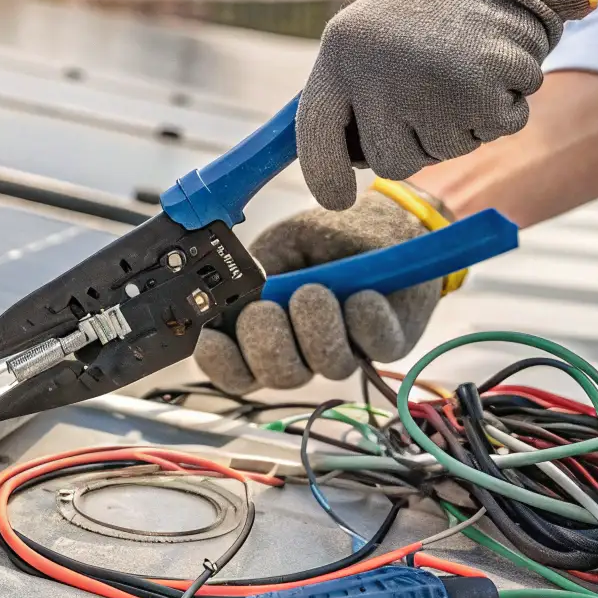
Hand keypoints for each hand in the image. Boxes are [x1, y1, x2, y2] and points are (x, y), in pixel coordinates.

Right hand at [193, 188, 442, 391]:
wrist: (377, 221)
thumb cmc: (322, 237)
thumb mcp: (279, 245)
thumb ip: (255, 271)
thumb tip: (240, 293)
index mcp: (267, 330)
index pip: (236, 371)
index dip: (220, 364)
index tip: (211, 339)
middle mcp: (303, 349)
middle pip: (278, 377)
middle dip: (268, 343)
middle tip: (270, 307)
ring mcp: (345, 348)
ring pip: (328, 367)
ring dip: (317, 327)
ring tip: (316, 291)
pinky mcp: (387, 341)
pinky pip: (377, 348)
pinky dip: (366, 321)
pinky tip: (362, 296)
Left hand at [296, 0, 594, 210]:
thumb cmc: (435, 10)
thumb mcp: (371, 38)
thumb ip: (353, 93)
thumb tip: (347, 160)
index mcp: (341, 53)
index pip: (315, 133)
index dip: (323, 174)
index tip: (338, 198)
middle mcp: (378, 73)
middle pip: (391, 160)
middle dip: (418, 144)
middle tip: (437, 95)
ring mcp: (430, 86)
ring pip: (449, 150)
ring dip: (467, 120)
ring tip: (468, 65)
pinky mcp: (484, 92)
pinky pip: (496, 131)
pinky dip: (506, 107)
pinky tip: (499, 65)